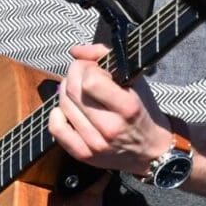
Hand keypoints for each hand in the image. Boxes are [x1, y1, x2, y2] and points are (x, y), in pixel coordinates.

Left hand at [48, 43, 173, 174]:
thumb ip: (106, 57)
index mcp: (128, 108)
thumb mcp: (134, 81)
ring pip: (63, 106)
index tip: (93, 67)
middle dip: (73, 75)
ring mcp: (95, 144)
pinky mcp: (84, 154)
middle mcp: (111, 128)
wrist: (150, 150)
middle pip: (72, 91)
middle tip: (81, 74)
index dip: (86, 67)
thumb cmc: (142, 111)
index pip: (90, 81)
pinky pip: (56, 129)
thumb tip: (75, 51)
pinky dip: (56, 115)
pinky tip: (68, 110)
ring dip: (65, 92)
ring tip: (77, 91)